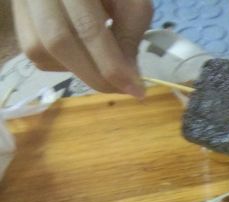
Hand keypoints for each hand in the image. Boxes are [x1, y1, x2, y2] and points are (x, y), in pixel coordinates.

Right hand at [12, 0, 152, 97]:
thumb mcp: (131, 1)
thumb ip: (130, 34)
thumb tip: (128, 77)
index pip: (87, 27)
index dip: (111, 66)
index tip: (136, 90)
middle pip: (57, 42)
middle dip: (94, 75)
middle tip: (122, 89)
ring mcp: (22, 2)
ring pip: (39, 50)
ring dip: (77, 70)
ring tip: (105, 69)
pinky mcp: (18, 16)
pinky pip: (35, 53)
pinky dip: (63, 64)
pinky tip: (83, 55)